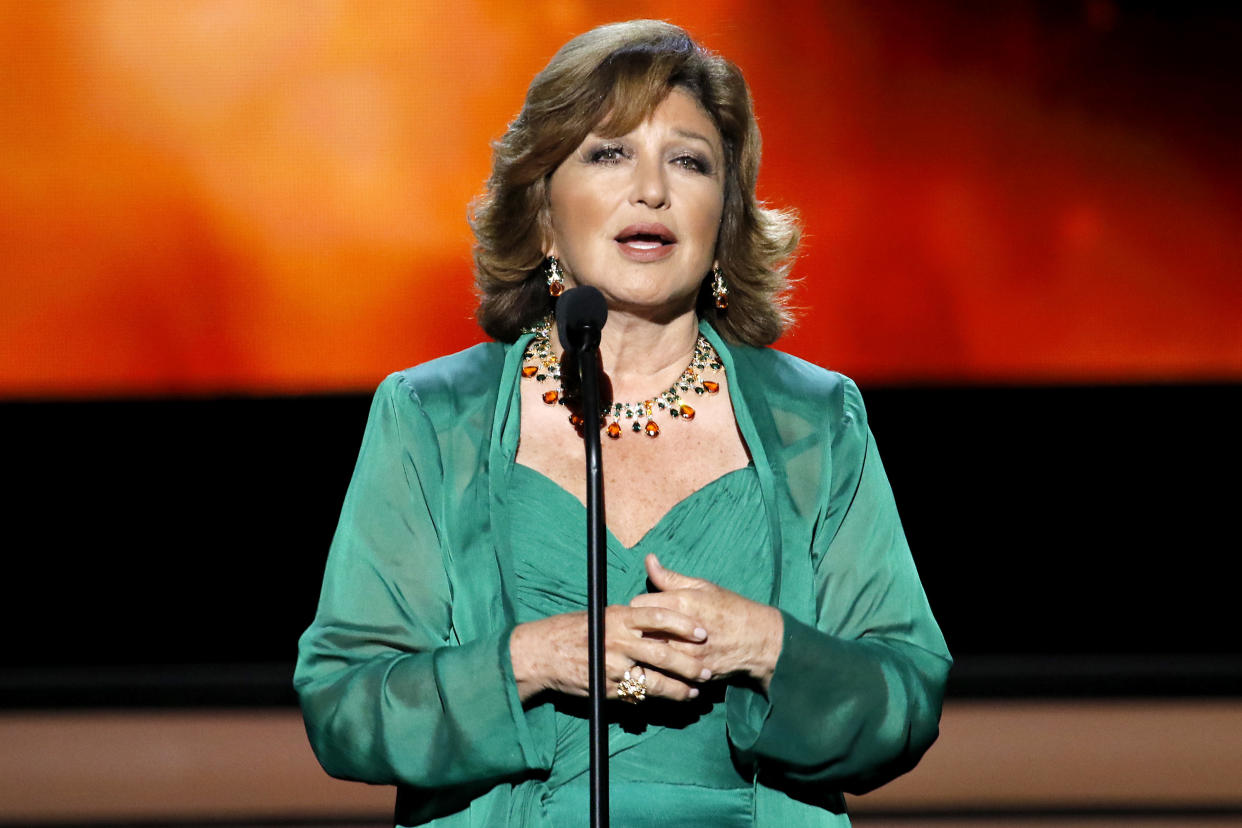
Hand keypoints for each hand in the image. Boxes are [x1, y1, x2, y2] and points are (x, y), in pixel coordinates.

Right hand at [509, 603, 711, 702]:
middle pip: (663, 653)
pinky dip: (654, 699)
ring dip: (678, 688)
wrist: (541, 654)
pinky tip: (667, 701)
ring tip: (693, 693)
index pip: (658, 617)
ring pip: (654, 680)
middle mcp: (618, 640)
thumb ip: (627, 619)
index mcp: (618, 617)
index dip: (682, 624)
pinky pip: (636, 695)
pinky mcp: (608, 688)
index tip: (702, 631)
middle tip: (706, 670)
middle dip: (688, 664)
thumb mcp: (600, 616)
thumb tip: (654, 618)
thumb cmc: (570, 630)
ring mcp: (614, 666)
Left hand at [629, 554, 783, 690]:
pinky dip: (663, 669)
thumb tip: (648, 559)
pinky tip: (667, 663)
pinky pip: (665, 673)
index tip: (645, 610)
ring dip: (649, 651)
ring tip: (654, 646)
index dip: (640, 607)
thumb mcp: (702, 587)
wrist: (759, 641)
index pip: (638, 604)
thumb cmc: (731, 609)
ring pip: (649, 655)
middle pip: (640, 631)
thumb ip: (670, 577)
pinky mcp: (691, 674)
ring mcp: (686, 655)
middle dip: (640, 630)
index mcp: (682, 603)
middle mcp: (680, 630)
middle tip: (646, 629)